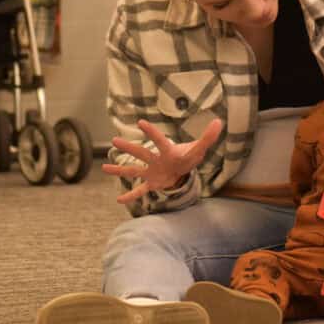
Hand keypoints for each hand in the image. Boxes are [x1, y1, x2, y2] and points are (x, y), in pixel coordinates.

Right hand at [102, 118, 222, 204]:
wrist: (182, 168)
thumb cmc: (188, 155)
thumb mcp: (198, 149)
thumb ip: (208, 137)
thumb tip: (219, 122)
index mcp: (167, 151)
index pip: (160, 140)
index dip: (152, 132)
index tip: (141, 122)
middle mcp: (156, 160)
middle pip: (142, 153)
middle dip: (129, 148)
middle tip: (114, 141)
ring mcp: (152, 172)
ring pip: (134, 170)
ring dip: (120, 169)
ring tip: (104, 167)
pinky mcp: (152, 183)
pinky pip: (140, 190)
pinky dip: (131, 195)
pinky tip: (119, 200)